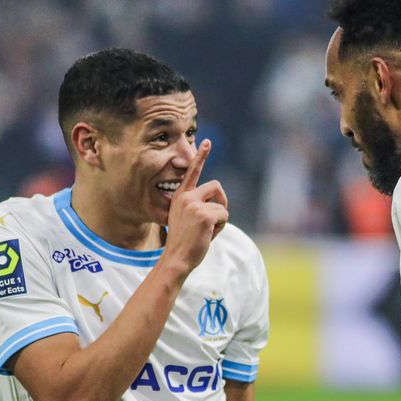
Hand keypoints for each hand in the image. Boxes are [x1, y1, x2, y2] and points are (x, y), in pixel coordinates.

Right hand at [164, 139, 227, 272]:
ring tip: (206, 232)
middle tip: (216, 219)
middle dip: (221, 201)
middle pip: (216, 186)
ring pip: (221, 205)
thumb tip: (217, 204)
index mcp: (180, 196)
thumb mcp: (185, 219)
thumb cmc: (183, 243)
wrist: (176, 258)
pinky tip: (209, 235)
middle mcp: (186, 196)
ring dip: (219, 220)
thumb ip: (196, 207)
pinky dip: (221, 227)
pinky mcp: (205, 215)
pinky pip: (224, 215)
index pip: (192, 172)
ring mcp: (195, 205)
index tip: (208, 142)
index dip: (201, 156)